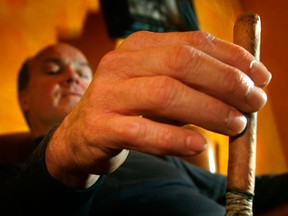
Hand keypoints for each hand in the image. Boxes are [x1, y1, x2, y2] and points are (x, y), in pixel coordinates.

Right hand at [46, 31, 270, 185]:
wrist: (81, 134)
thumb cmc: (130, 109)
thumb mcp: (161, 86)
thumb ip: (194, 83)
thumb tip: (244, 86)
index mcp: (139, 47)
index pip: (192, 42)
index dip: (231, 57)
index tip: (260, 77)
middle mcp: (121, 63)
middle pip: (181, 63)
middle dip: (226, 82)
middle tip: (254, 103)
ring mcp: (108, 94)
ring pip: (165, 94)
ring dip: (208, 110)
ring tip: (236, 125)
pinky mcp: (100, 126)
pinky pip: (142, 131)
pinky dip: (175, 138)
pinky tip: (199, 144)